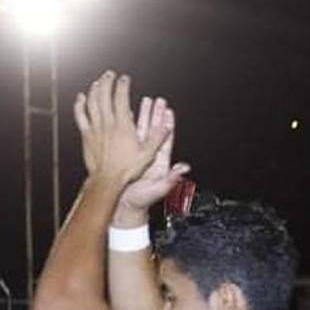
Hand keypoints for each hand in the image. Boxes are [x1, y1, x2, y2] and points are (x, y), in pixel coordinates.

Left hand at [72, 72, 170, 184]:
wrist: (108, 180)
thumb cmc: (127, 169)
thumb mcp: (148, 154)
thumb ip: (157, 138)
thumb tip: (167, 126)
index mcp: (123, 126)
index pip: (121, 99)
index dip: (123, 86)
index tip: (125, 79)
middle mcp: (108, 124)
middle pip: (104, 96)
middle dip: (107, 82)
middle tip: (110, 75)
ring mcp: (96, 128)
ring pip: (92, 103)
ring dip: (95, 90)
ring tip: (98, 82)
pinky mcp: (87, 135)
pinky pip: (81, 115)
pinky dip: (80, 104)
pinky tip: (81, 98)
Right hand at [114, 98, 190, 226]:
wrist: (123, 208)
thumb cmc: (141, 202)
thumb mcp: (158, 189)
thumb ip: (171, 178)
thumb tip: (185, 167)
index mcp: (159, 162)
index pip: (165, 139)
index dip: (167, 125)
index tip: (168, 111)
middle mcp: (149, 157)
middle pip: (154, 131)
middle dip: (156, 115)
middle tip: (157, 100)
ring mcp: (137, 156)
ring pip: (141, 131)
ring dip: (142, 116)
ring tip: (143, 102)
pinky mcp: (126, 157)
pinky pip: (127, 138)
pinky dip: (127, 125)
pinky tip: (125, 115)